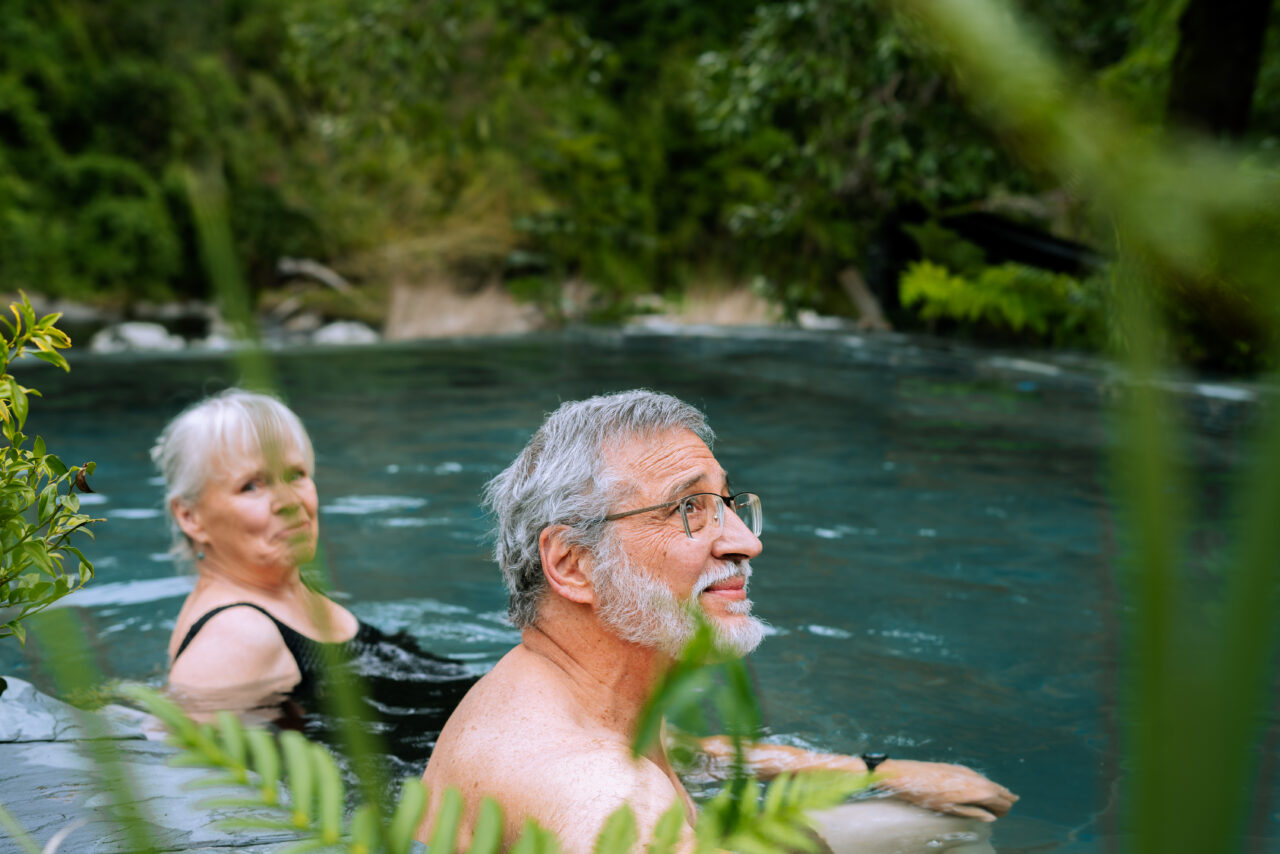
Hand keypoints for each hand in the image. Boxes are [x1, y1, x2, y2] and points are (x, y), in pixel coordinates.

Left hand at [874, 759, 1017, 820]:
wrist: (909, 775)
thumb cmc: (928, 796)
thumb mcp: (951, 810)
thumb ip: (974, 812)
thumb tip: (991, 817)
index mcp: (978, 791)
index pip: (1002, 801)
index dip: (1003, 810)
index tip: (999, 816)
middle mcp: (976, 778)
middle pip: (999, 789)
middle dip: (1003, 800)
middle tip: (1003, 809)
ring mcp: (967, 771)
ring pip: (989, 782)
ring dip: (995, 790)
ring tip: (1000, 798)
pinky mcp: (958, 767)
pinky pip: (978, 777)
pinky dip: (984, 783)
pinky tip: (981, 788)